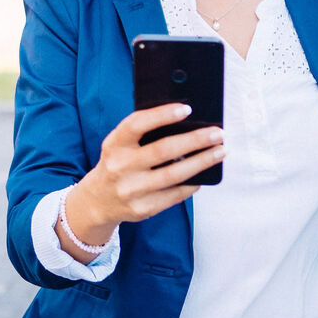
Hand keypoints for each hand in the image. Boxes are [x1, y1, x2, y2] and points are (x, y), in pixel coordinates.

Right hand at [63, 104, 225, 255]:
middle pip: (163, 150)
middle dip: (195, 140)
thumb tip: (185, 123)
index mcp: (114, 145)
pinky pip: (175, 195)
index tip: (187, 109)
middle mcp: (120, 167)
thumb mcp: (119, 145)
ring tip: (220, 152)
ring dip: (202, 161)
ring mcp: (131, 190)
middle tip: (217, 133)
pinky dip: (192, 184)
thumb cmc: (117, 164)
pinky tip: (203, 175)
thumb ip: (142, 134)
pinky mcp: (143, 209)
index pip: (137, 124)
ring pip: (174, 174)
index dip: (162, 114)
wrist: (98, 201)